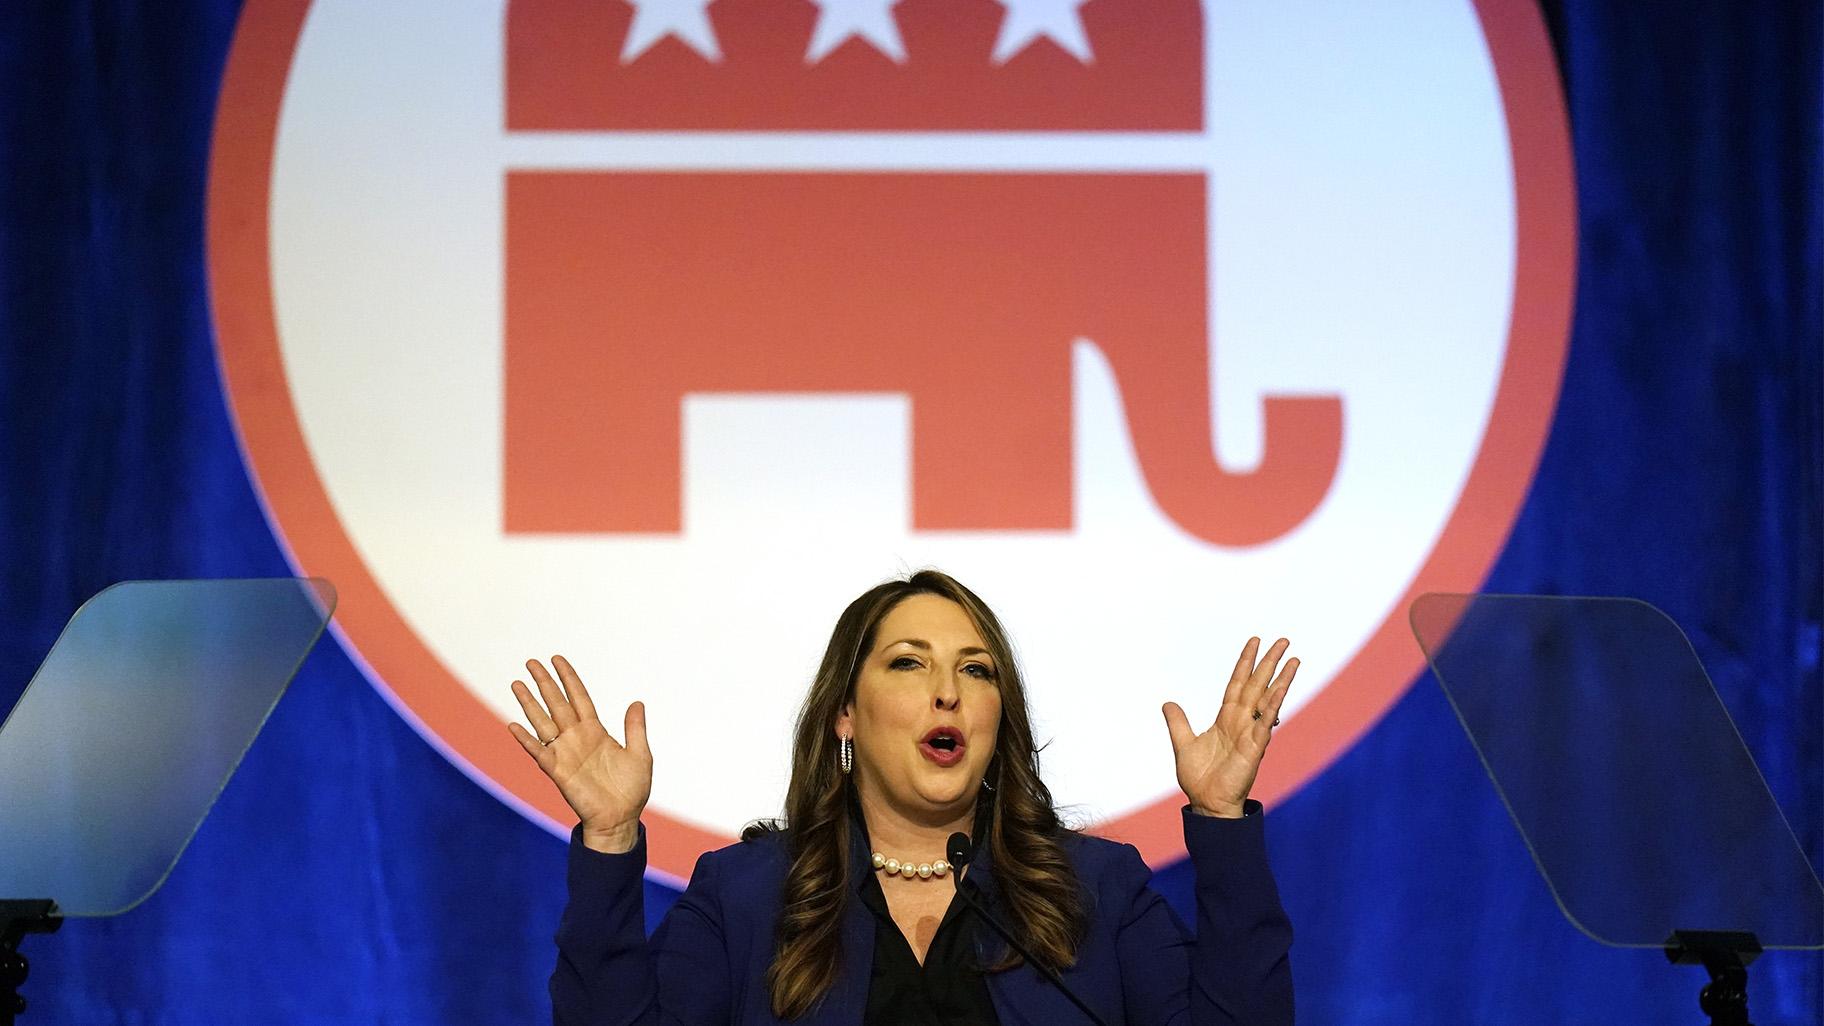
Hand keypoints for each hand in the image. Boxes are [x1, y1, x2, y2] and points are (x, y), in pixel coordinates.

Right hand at [508, 655, 651, 852]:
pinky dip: (526, 739)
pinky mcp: (557, 770)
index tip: (557, 659)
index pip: (578, 698)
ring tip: (517, 684)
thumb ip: (635, 728)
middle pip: (556, 703)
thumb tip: (637, 702)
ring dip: (529, 704)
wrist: (620, 819)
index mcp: (595, 731)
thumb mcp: (640, 754)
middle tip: (531, 662)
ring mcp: (565, 752)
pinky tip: (513, 725)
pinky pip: (538, 751)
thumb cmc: (630, 790)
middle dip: (544, 683)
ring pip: (543, 721)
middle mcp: (576, 738)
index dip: (568, 678)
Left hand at [1162, 637, 1297, 818]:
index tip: (1254, 642)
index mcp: (1226, 718)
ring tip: (1293, 660)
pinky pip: (1265, 722)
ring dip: (1281, 679)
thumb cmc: (1200, 778)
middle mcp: (1241, 721)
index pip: (1238, 683)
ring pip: (1267, 699)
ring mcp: (1251, 732)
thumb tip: (1168, 703)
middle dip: (1269, 663)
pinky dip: (1273, 705)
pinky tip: (1281, 689)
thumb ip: (1178, 722)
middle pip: (1257, 685)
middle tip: (1283, 641)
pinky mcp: (1255, 747)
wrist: (1207, 803)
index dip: (1245, 663)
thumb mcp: (1183, 743)